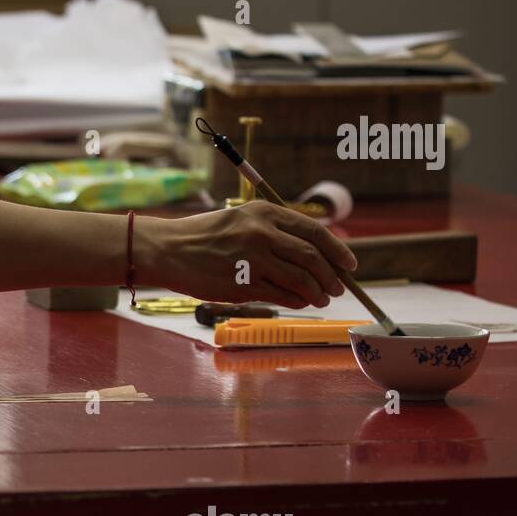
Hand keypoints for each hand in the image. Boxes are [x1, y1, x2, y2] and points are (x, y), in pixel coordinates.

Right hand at [138, 201, 357, 308]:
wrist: (167, 250)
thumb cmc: (202, 237)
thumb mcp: (240, 220)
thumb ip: (273, 232)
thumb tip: (310, 255)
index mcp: (264, 213)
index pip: (314, 231)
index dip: (337, 250)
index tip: (349, 264)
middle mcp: (262, 233)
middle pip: (312, 256)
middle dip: (331, 275)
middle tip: (338, 287)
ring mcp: (253, 259)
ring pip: (301, 279)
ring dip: (316, 292)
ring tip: (321, 299)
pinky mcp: (242, 283)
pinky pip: (281, 295)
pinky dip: (297, 301)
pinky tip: (300, 303)